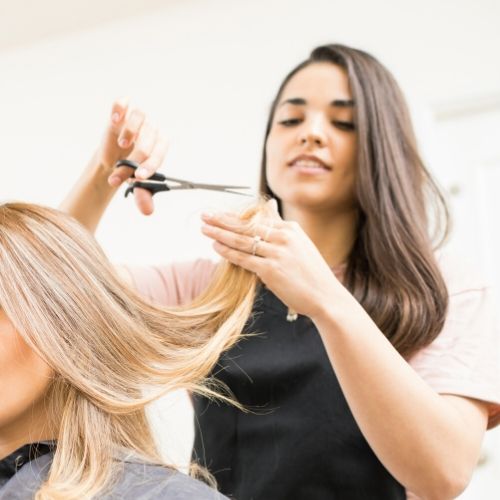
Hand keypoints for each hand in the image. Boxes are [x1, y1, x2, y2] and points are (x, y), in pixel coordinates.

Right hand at [98, 98, 167, 214]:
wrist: (113, 156)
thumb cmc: (130, 168)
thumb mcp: (136, 184)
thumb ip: (142, 196)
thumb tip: (148, 212)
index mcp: (160, 145)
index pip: (159, 153)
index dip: (150, 166)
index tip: (138, 178)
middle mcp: (151, 129)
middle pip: (147, 141)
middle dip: (132, 161)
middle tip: (119, 175)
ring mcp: (137, 119)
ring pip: (139, 117)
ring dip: (130, 132)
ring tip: (122, 145)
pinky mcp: (122, 110)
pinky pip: (123, 103)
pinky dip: (119, 109)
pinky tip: (115, 121)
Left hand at [200, 200, 348, 319]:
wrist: (326, 297)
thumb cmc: (311, 274)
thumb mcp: (300, 245)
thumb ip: (281, 229)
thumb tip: (269, 208)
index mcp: (290, 228)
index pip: (256, 219)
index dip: (235, 216)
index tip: (219, 214)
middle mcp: (284, 237)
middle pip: (246, 225)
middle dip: (222, 220)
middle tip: (205, 215)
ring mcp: (277, 253)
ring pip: (242, 240)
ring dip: (220, 234)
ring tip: (204, 229)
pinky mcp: (271, 270)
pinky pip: (244, 258)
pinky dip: (228, 252)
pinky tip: (216, 247)